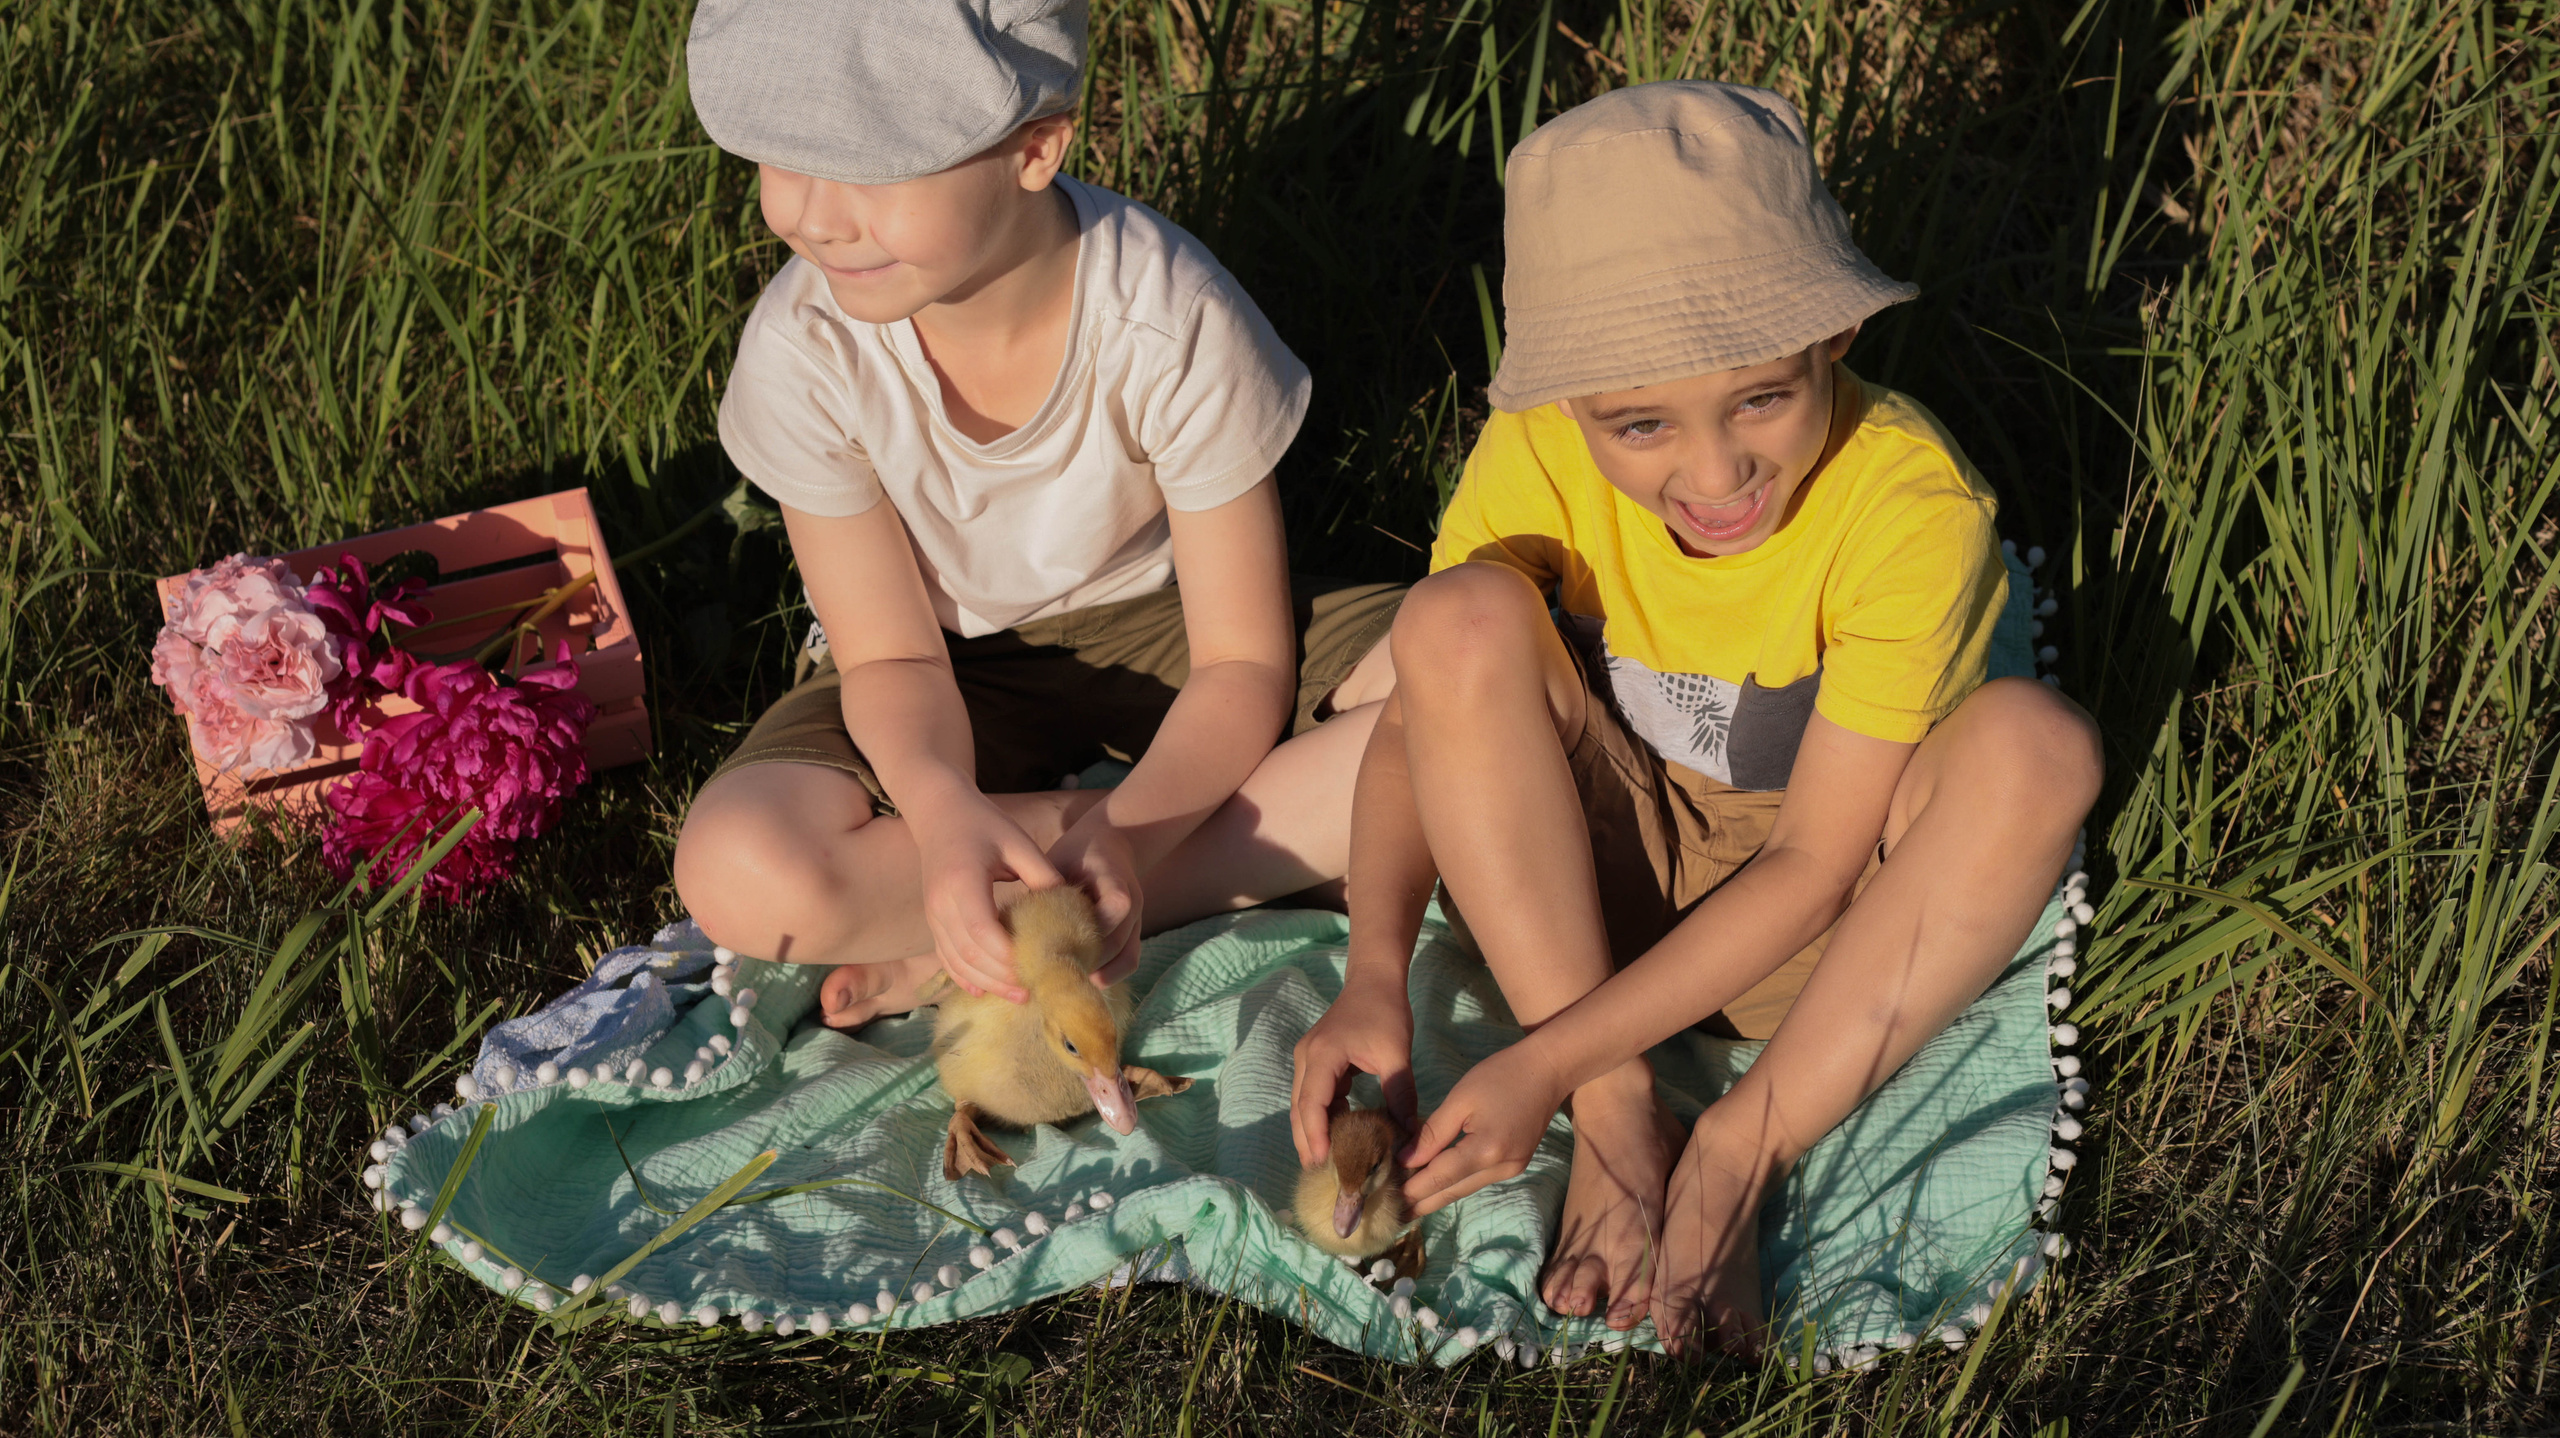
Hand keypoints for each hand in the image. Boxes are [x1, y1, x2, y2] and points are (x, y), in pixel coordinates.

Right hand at [909, 792, 1063, 1002]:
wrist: (939, 812)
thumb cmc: (984, 823)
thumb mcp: (1018, 842)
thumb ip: (1043, 875)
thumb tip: (1072, 910)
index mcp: (963, 881)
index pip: (983, 930)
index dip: (1009, 955)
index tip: (1037, 967)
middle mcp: (941, 902)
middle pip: (969, 954)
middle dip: (1002, 978)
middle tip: (1034, 991)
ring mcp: (933, 914)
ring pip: (956, 961)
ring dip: (986, 983)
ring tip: (1018, 995)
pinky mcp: (933, 920)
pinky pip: (945, 957)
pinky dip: (964, 977)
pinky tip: (985, 991)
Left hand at [1047, 820, 1143, 985]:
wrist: (1107, 844)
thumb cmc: (1075, 854)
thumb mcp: (1059, 861)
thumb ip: (1047, 889)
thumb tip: (1013, 924)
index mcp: (1115, 878)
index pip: (1116, 906)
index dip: (1089, 927)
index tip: (1055, 940)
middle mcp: (1134, 902)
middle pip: (1115, 943)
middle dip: (1082, 959)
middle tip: (1049, 972)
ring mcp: (1137, 921)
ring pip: (1125, 958)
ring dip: (1096, 972)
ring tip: (1064, 979)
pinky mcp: (1135, 934)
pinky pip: (1130, 962)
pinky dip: (1110, 976)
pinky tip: (1084, 981)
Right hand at [1289, 971, 1415, 1166]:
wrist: (1374, 980)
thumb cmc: (1385, 1012)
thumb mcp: (1396, 1053)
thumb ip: (1401, 1093)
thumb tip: (1410, 1133)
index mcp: (1322, 1056)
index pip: (1311, 1104)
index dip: (1315, 1136)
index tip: (1324, 1163)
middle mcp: (1307, 1059)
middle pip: (1299, 1110)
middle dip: (1308, 1143)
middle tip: (1321, 1177)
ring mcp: (1308, 1060)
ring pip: (1302, 1105)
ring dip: (1312, 1134)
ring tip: (1326, 1166)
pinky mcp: (1316, 1062)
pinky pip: (1313, 1097)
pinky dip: (1321, 1119)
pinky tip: (1336, 1138)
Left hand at [1400, 1042, 1568, 1216]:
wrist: (1549, 1069)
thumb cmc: (1501, 1075)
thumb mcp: (1461, 1099)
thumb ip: (1432, 1133)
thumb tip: (1405, 1159)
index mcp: (1486, 1150)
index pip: (1440, 1177)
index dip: (1413, 1188)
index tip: (1387, 1198)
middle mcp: (1501, 1167)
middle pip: (1453, 1191)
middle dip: (1423, 1203)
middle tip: (1394, 1216)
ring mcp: (1512, 1169)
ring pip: (1466, 1188)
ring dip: (1437, 1196)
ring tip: (1410, 1206)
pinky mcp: (1516, 1164)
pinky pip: (1478, 1179)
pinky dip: (1456, 1183)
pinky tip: (1438, 1186)